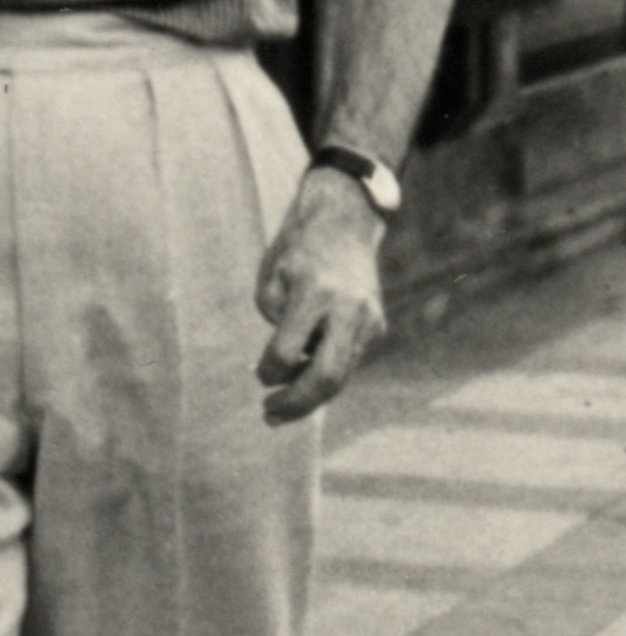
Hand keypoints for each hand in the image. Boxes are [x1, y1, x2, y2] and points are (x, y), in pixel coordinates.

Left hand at [255, 164, 388, 424]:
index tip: (258, 375)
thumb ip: (277, 321)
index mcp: (315, 292)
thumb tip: (284, 369)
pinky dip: (325, 374)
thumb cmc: (297, 249)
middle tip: (269, 414)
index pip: (289, 351)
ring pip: (342, 376)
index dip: (270, 371)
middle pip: (328, 378)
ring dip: (310, 395)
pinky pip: (348, 361)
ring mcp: (369, 321)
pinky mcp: (378, 328)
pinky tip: (302, 378)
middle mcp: (349, 310)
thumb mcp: (273, 276)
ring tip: (280, 408)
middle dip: (297, 403)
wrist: (344, 222)